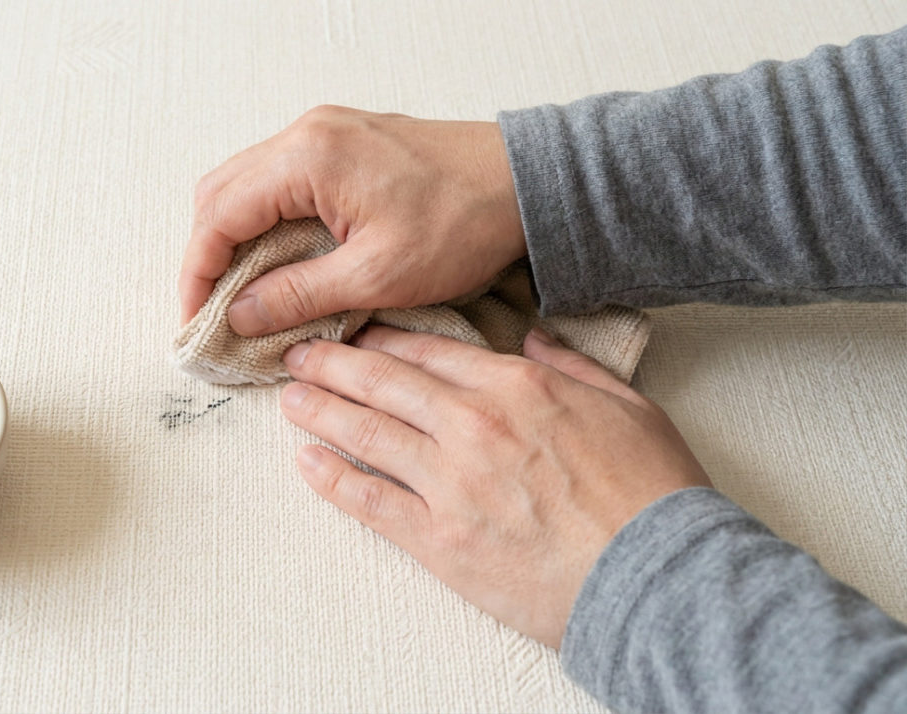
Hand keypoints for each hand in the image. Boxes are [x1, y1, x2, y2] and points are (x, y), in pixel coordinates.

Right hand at [181, 105, 525, 333]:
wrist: (525, 183)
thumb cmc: (462, 223)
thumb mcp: (377, 275)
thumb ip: (297, 295)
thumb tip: (238, 316)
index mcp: (307, 158)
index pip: (219, 215)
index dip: (197, 273)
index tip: (196, 321)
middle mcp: (307, 133)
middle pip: (220, 193)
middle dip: (208, 254)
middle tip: (213, 312)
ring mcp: (325, 132)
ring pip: (246, 185)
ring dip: (236, 238)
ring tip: (242, 294)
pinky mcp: (344, 143)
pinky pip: (279, 179)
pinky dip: (266, 221)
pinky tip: (278, 262)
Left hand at [278, 326, 711, 647]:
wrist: (658, 576)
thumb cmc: (653, 491)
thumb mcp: (628, 404)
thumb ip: (572, 364)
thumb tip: (533, 337)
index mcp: (516, 387)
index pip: (429, 352)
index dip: (384, 339)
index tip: (356, 331)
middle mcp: (472, 425)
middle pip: (384, 383)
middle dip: (334, 364)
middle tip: (298, 354)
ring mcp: (450, 483)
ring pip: (366, 434)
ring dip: (321, 411)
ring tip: (289, 397)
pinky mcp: (439, 539)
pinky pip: (370, 502)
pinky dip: (332, 480)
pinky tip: (305, 463)